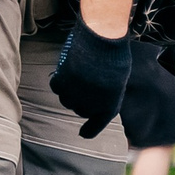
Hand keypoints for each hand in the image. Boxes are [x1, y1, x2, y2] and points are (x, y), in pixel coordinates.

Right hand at [48, 19, 133, 136]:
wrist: (103, 40)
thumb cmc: (114, 56)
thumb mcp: (117, 81)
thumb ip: (106, 94)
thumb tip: (94, 98)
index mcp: (109, 105)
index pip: (96, 124)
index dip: (89, 131)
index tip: (83, 134)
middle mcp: (90, 104)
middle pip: (80, 110)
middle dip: (82, 102)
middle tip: (86, 87)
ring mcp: (74, 95)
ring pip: (66, 100)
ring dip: (71, 91)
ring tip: (79, 75)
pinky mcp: (61, 82)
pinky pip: (57, 87)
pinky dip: (61, 81)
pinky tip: (67, 71)